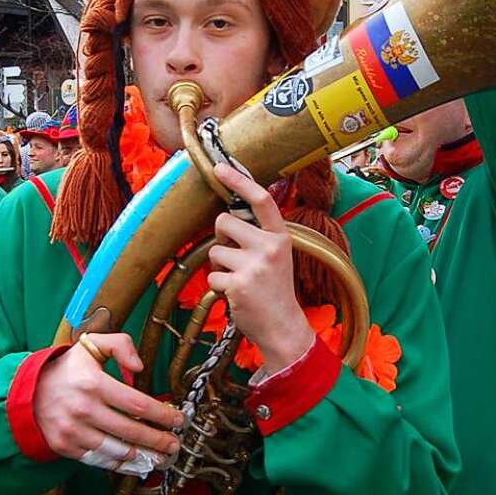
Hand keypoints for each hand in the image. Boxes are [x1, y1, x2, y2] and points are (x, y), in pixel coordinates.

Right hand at [33, 333, 182, 465]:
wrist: (27, 390)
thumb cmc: (67, 368)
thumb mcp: (92, 345)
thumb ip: (120, 345)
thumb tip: (140, 367)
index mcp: (93, 383)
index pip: (138, 404)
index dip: (162, 415)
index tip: (178, 420)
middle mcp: (83, 409)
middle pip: (132, 431)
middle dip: (158, 440)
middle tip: (174, 445)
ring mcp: (73, 431)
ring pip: (117, 451)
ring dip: (143, 457)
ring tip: (160, 457)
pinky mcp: (66, 447)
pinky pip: (99, 461)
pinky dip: (121, 466)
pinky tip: (136, 464)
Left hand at [207, 164, 313, 373]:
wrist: (283, 327)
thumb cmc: (275, 291)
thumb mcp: (276, 256)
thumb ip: (258, 235)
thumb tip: (226, 216)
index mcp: (280, 236)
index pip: (260, 199)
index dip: (239, 180)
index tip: (220, 168)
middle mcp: (269, 247)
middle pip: (223, 222)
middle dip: (220, 238)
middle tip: (234, 256)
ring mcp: (254, 266)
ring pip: (214, 251)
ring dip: (219, 266)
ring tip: (239, 279)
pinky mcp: (238, 285)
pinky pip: (212, 276)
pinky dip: (218, 286)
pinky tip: (236, 295)